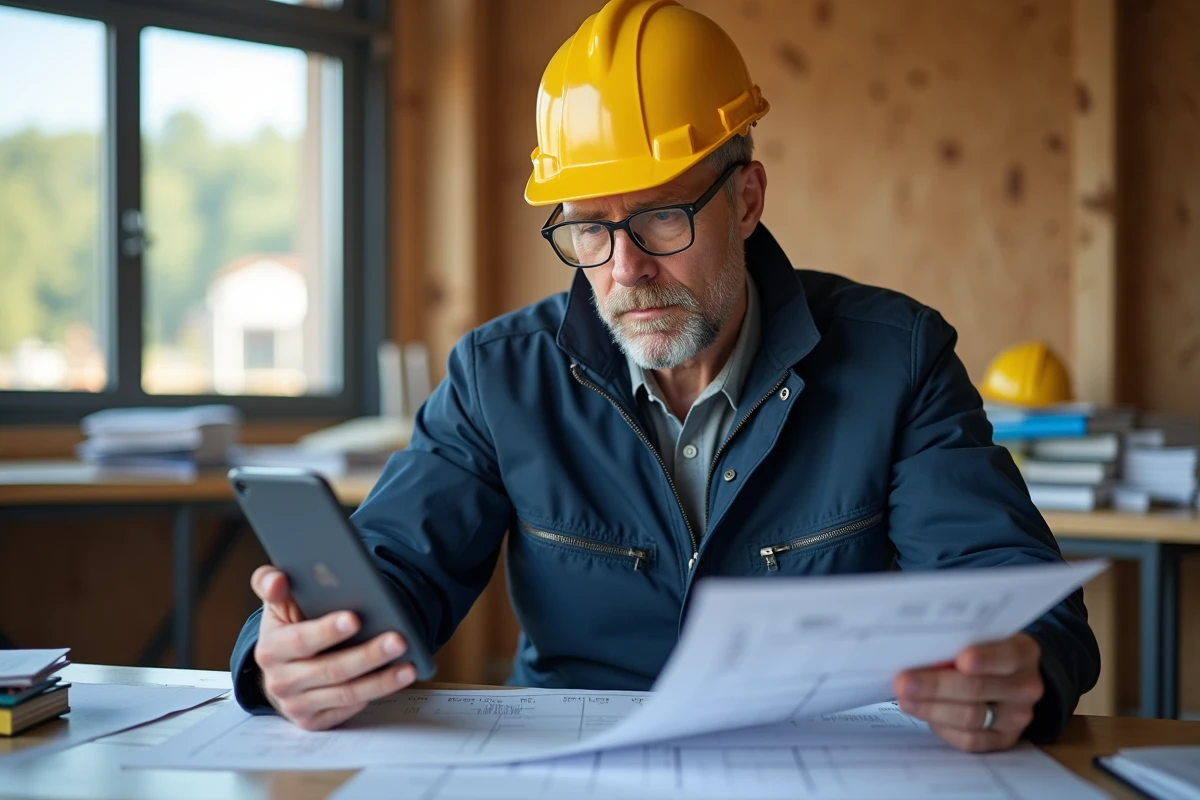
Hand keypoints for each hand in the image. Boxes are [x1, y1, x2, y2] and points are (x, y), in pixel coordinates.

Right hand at [251, 565, 417, 730]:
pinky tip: (396, 679)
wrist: (280, 669)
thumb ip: (270, 583)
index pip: (300, 640)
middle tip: (398, 640)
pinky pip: (349, 708)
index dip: (327, 631)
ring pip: (345, 693)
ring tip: (408, 666)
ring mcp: (297, 704)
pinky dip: (375, 694)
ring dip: (381, 680)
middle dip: (367, 655)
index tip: (355, 618)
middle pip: (330, 670)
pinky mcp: (314, 721)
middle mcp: (281, 681)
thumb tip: (277, 579)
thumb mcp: (276, 605)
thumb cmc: (287, 629)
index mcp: (271, 649)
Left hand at [893, 633, 1042, 752]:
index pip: (1006, 656)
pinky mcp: (1003, 739)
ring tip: (905, 699)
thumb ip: (958, 642)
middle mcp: (1025, 686)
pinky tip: (923, 714)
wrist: (1007, 678)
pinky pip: (970, 739)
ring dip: (931, 708)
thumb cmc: (982, 650)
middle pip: (978, 688)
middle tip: (905, 682)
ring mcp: (1017, 717)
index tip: (961, 660)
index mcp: (1023, 653)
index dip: (985, 659)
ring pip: (971, 716)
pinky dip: (942, 727)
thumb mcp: (978, 638)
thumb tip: (917, 650)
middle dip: (936, 686)